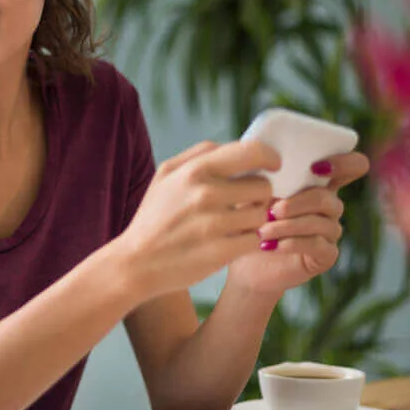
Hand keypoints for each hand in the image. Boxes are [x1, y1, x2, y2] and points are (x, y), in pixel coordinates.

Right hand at [106, 140, 279, 303]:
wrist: (136, 263)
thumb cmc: (154, 216)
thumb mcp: (165, 175)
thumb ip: (199, 154)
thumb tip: (236, 146)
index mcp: (194, 170)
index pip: (252, 151)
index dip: (269, 156)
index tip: (273, 165)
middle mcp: (206, 194)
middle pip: (263, 186)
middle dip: (258, 194)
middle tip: (245, 203)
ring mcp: (214, 224)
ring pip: (261, 214)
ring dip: (253, 220)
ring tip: (234, 224)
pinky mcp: (221, 252)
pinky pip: (255, 239)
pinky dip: (247, 241)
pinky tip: (230, 241)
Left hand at [223, 152, 369, 298]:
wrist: (243, 262)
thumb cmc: (248, 223)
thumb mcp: (252, 195)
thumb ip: (264, 177)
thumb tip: (265, 161)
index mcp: (316, 185)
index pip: (351, 167)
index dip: (346, 162)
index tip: (317, 168)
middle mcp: (329, 207)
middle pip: (328, 199)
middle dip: (298, 203)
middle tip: (272, 211)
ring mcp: (330, 232)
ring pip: (321, 223)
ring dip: (288, 226)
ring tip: (263, 232)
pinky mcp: (326, 256)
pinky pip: (317, 244)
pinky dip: (293, 243)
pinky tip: (272, 246)